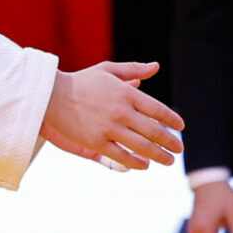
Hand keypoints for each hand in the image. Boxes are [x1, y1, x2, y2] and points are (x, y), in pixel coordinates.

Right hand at [40, 61, 183, 169]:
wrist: (51, 96)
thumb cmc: (82, 81)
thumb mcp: (108, 70)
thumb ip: (134, 70)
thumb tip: (156, 66)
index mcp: (127, 93)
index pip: (159, 110)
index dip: (173, 120)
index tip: (180, 127)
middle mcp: (122, 111)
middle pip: (155, 131)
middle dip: (171, 142)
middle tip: (179, 148)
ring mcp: (110, 128)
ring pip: (142, 147)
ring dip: (160, 156)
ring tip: (169, 161)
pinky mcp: (97, 142)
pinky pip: (122, 156)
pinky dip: (136, 163)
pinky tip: (144, 165)